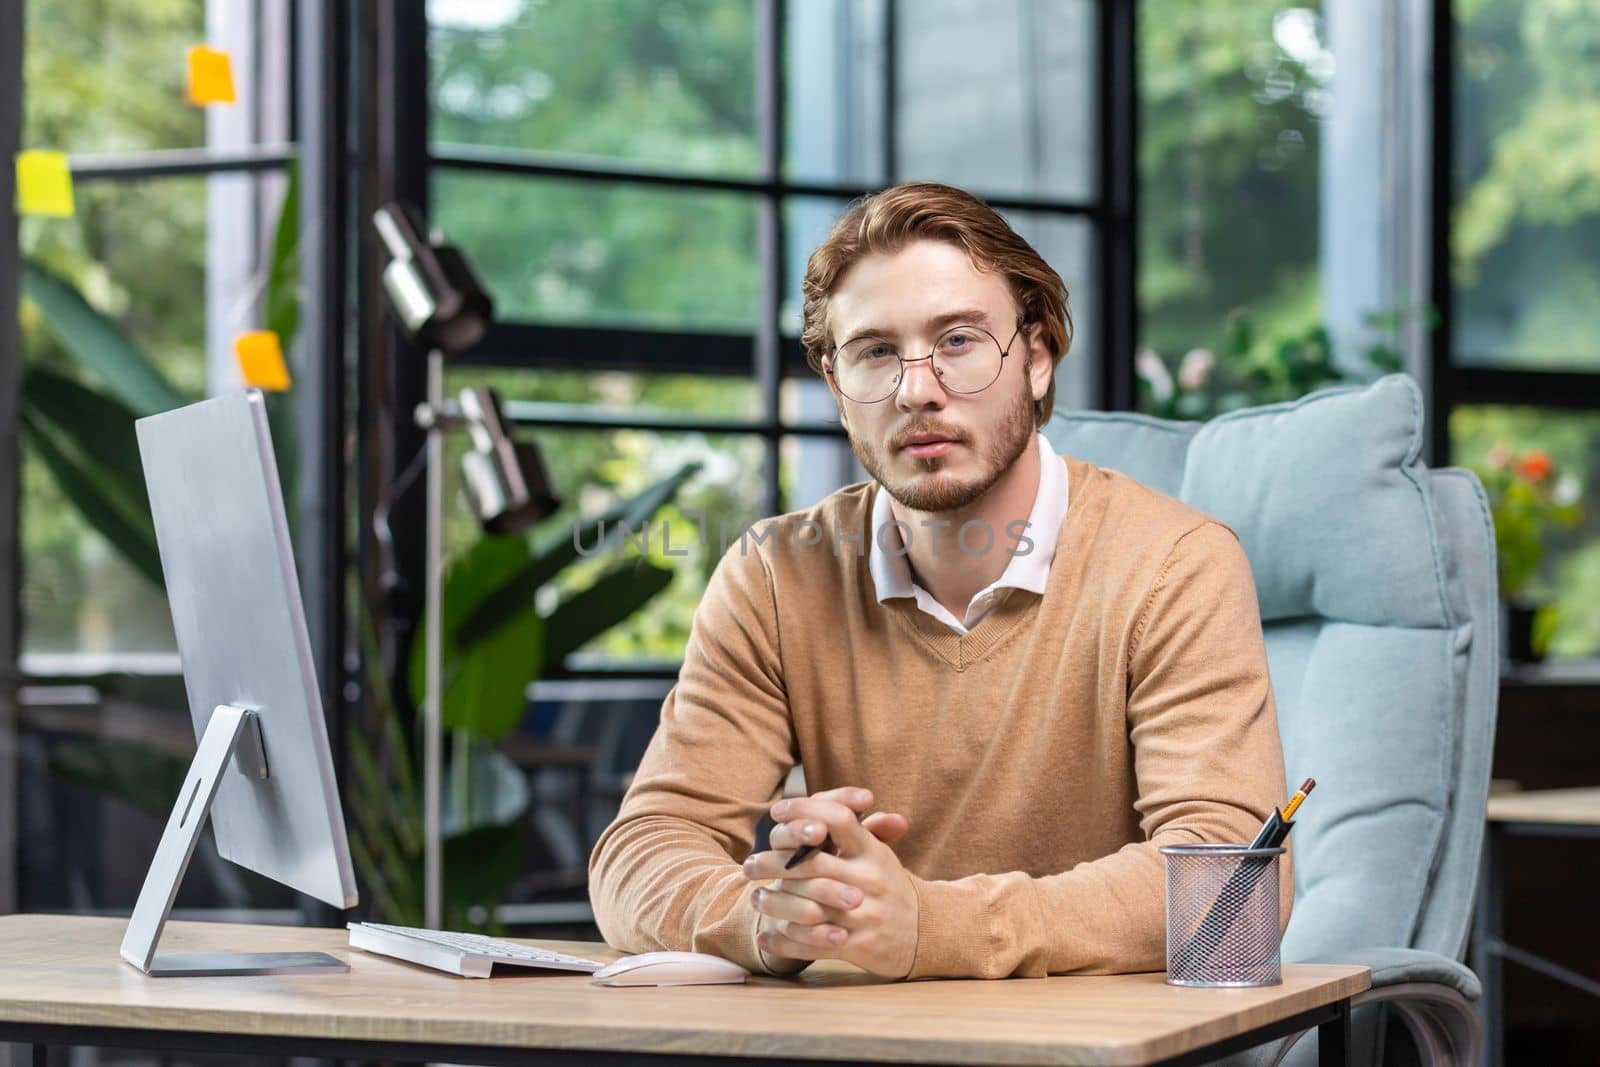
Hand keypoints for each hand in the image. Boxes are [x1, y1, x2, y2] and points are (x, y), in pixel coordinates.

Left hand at [742, 787, 917, 977]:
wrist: (927, 930)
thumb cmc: (890, 885)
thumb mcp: (878, 853)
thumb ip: (849, 829)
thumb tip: (815, 806)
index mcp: (873, 852)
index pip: (839, 819)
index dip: (804, 811)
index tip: (776, 813)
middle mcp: (870, 880)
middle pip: (812, 864)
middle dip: (773, 864)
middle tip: (748, 865)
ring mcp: (866, 915)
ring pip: (808, 907)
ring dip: (775, 904)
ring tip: (755, 899)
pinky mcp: (860, 946)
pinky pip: (814, 944)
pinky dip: (785, 942)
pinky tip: (765, 935)